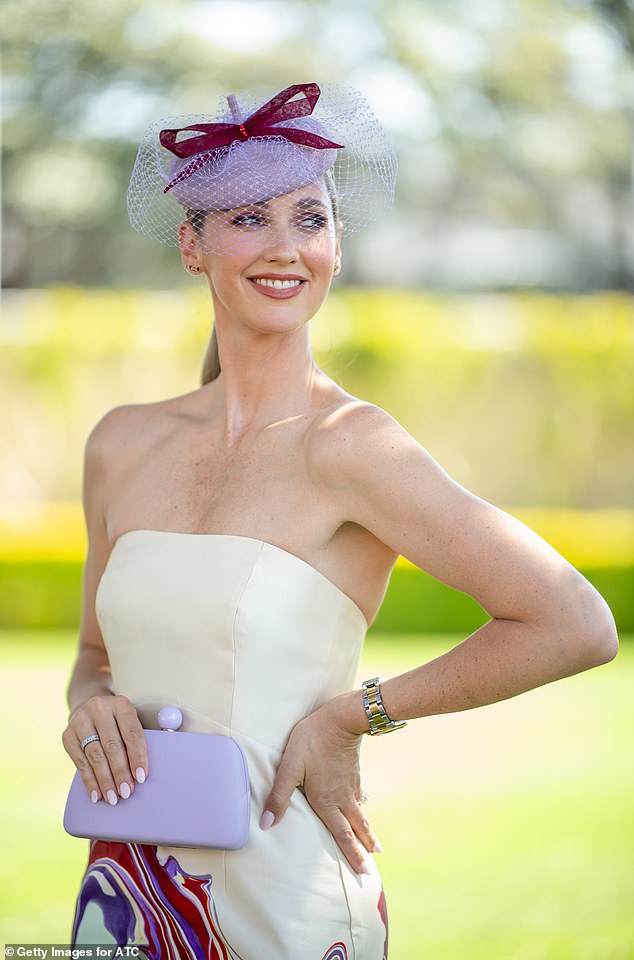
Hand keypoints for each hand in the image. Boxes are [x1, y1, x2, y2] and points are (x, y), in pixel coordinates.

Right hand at [62, 694, 147, 804]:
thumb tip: (142, 773)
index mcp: (121, 704)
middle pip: (112, 746)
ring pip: (95, 756)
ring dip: (105, 780)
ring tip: (113, 798)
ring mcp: (81, 721)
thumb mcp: (130, 721)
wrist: (89, 708)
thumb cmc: (118, 721)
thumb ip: (137, 740)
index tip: (141, 777)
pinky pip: (79, 762)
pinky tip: (96, 795)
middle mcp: (99, 709)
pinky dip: (89, 781)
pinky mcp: (67, 735)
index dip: (137, 756)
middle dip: (120, 772)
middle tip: (127, 792)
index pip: (131, 733)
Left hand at [260, 697, 380, 874]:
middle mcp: (341, 797)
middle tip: (372, 869)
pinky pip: (360, 796)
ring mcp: (350, 784)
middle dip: (363, 850)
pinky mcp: (353, 771)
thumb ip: (279, 795)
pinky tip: (363, 806)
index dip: (351, 855)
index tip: (363, 873)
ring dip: (366, 832)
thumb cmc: (313, 740)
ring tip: (375, 846)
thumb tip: (267, 824)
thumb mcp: (290, 766)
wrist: (342, 718)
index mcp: (326, 800)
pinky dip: (363, 809)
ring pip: (360, 814)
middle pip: (354, 829)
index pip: (340, 834)